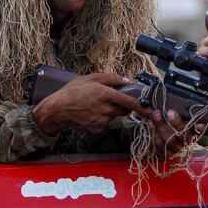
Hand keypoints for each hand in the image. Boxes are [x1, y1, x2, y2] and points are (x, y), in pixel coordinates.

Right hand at [32, 73, 150, 135]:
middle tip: (110, 98)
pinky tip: (90, 112)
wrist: (56, 110)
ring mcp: (101, 120)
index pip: (130, 101)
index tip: (150, 109)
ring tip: (95, 104)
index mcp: (105, 94)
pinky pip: (105, 122)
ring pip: (114, 115)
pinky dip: (101, 117)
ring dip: (110, 110)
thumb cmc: (71, 92)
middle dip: (122, 104)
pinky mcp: (97, 128)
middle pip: (124, 109)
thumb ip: (110, 78)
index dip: (142, 106)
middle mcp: (105, 109)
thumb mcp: (90, 78)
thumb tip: (125, 80)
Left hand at [149, 110, 206, 159]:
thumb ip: (170, 110)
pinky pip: (159, 145)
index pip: (196, 131)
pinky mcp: (163, 153)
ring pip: (170, 140)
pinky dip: (153, 132)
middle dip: (176, 123)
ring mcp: (174, 149)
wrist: (151, 138)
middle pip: (183, 135)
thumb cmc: (163, 124)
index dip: (199, 129)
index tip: (200, 124)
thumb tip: (170, 103)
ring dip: (162, 126)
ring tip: (156, 115)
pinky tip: (151, 124)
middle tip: (170, 113)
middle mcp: (184, 142)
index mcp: (189, 132)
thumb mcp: (167, 115)